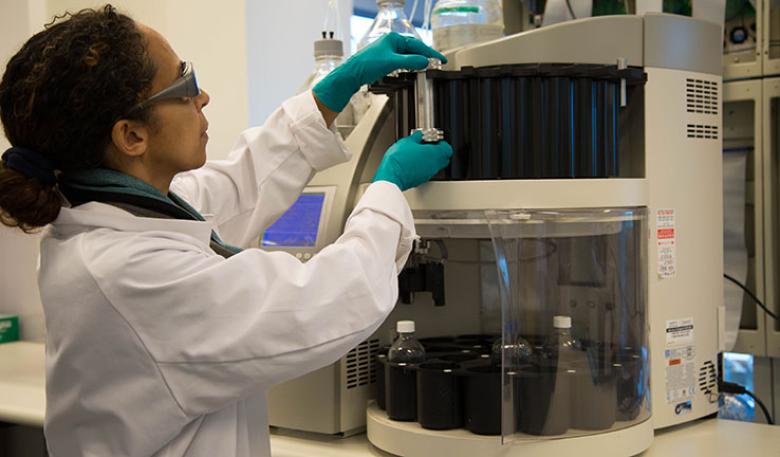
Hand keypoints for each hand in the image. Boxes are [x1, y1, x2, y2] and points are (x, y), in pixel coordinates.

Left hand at [313, 33, 446, 111]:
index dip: (431, 53)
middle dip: (426, 56)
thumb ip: (411, 62)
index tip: (441, 59)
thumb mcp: (392, 63)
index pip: (418, 45)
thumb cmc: (366, 65)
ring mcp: (388, 51)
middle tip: (437, 64)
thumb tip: (425, 62)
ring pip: (408, 55)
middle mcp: (391, 42)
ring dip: (417, 62)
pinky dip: (410, 65)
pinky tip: (412, 70)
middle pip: (414, 49)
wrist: (351, 74)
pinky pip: (402, 61)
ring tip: (427, 67)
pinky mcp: (384, 60)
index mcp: (394, 38)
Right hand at [372, 131, 452, 190]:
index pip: (448, 149)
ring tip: (420, 153)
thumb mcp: (407, 141)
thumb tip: (418, 135)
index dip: (442, 143)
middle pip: (444, 159)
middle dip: (439, 152)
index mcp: (434, 154)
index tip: (435, 140)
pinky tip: (414, 162)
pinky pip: (427, 172)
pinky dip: (424, 166)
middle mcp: (434, 165)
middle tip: (429, 146)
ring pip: (435, 166)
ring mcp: (428, 174)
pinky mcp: (421, 180)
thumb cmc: (399, 160)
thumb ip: (416, 137)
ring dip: (430, 159)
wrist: (391, 176)